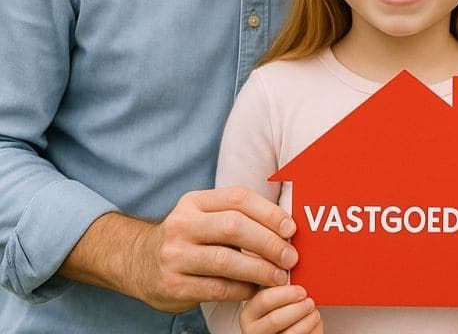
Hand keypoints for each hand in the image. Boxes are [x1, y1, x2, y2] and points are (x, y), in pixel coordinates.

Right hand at [133, 186, 297, 311]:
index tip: (291, 228)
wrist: (137, 262)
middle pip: (234, 227)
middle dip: (268, 242)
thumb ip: (237, 216)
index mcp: (195, 201)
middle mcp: (182, 224)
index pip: (239, 198)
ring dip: (259, 270)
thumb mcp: (204, 215)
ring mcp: (174, 255)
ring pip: (226, 261)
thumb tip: (285, 226)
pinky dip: (241, 290)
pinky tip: (254, 289)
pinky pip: (216, 288)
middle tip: (290, 256)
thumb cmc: (188, 236)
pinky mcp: (173, 285)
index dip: (269, 212)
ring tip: (279, 276)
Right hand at [240, 285, 321, 333]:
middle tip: (309, 301)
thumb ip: (275, 282)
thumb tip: (290, 257)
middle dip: (298, 308)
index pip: (264, 300)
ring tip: (314, 313)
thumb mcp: (274, 295)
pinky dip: (312, 331)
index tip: (301, 290)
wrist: (287, 330)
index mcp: (249, 312)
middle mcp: (253, 330)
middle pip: (276, 319)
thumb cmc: (281, 310)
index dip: (286, 294)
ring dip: (307, 321)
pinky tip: (314, 324)